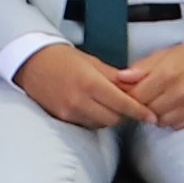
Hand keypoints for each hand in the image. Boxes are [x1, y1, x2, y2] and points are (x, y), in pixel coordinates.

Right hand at [10, 45, 150, 131]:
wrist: (32, 63)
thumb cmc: (63, 58)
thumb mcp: (92, 62)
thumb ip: (114, 77)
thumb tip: (137, 86)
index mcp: (90, 82)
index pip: (122, 103)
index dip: (139, 111)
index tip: (152, 116)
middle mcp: (80, 100)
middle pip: (114, 118)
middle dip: (126, 114)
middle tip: (132, 107)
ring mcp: (70, 112)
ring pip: (102, 124)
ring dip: (112, 118)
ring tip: (114, 106)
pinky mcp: (63, 118)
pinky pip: (88, 124)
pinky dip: (97, 119)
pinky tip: (98, 109)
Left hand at [123, 40, 183, 129]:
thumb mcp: (163, 55)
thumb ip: (140, 68)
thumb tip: (119, 78)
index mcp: (166, 75)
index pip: (135, 97)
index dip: (128, 97)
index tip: (128, 95)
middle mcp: (179, 93)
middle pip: (146, 111)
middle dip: (142, 106)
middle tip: (145, 98)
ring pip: (160, 121)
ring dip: (156, 114)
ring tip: (160, 101)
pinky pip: (177, 125)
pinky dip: (171, 119)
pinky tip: (174, 107)